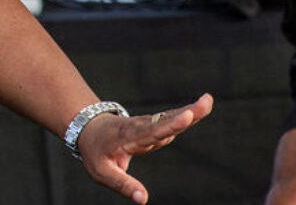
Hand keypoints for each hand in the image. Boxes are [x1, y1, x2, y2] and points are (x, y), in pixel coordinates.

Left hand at [75, 93, 213, 202]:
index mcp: (128, 137)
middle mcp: (140, 127)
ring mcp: (147, 124)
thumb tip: (143, 200)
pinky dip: (185, 114)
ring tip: (207, 101)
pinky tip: (200, 107)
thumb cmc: (95, 152)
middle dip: (186, 113)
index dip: (170, 125)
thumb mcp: (101, 172)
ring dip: (190, 111)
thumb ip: (122, 185)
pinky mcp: (153, 124)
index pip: (152, 132)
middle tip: (206, 102)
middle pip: (166, 121)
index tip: (186, 116)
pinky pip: (170, 120)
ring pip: (170, 118)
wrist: (88, 129)